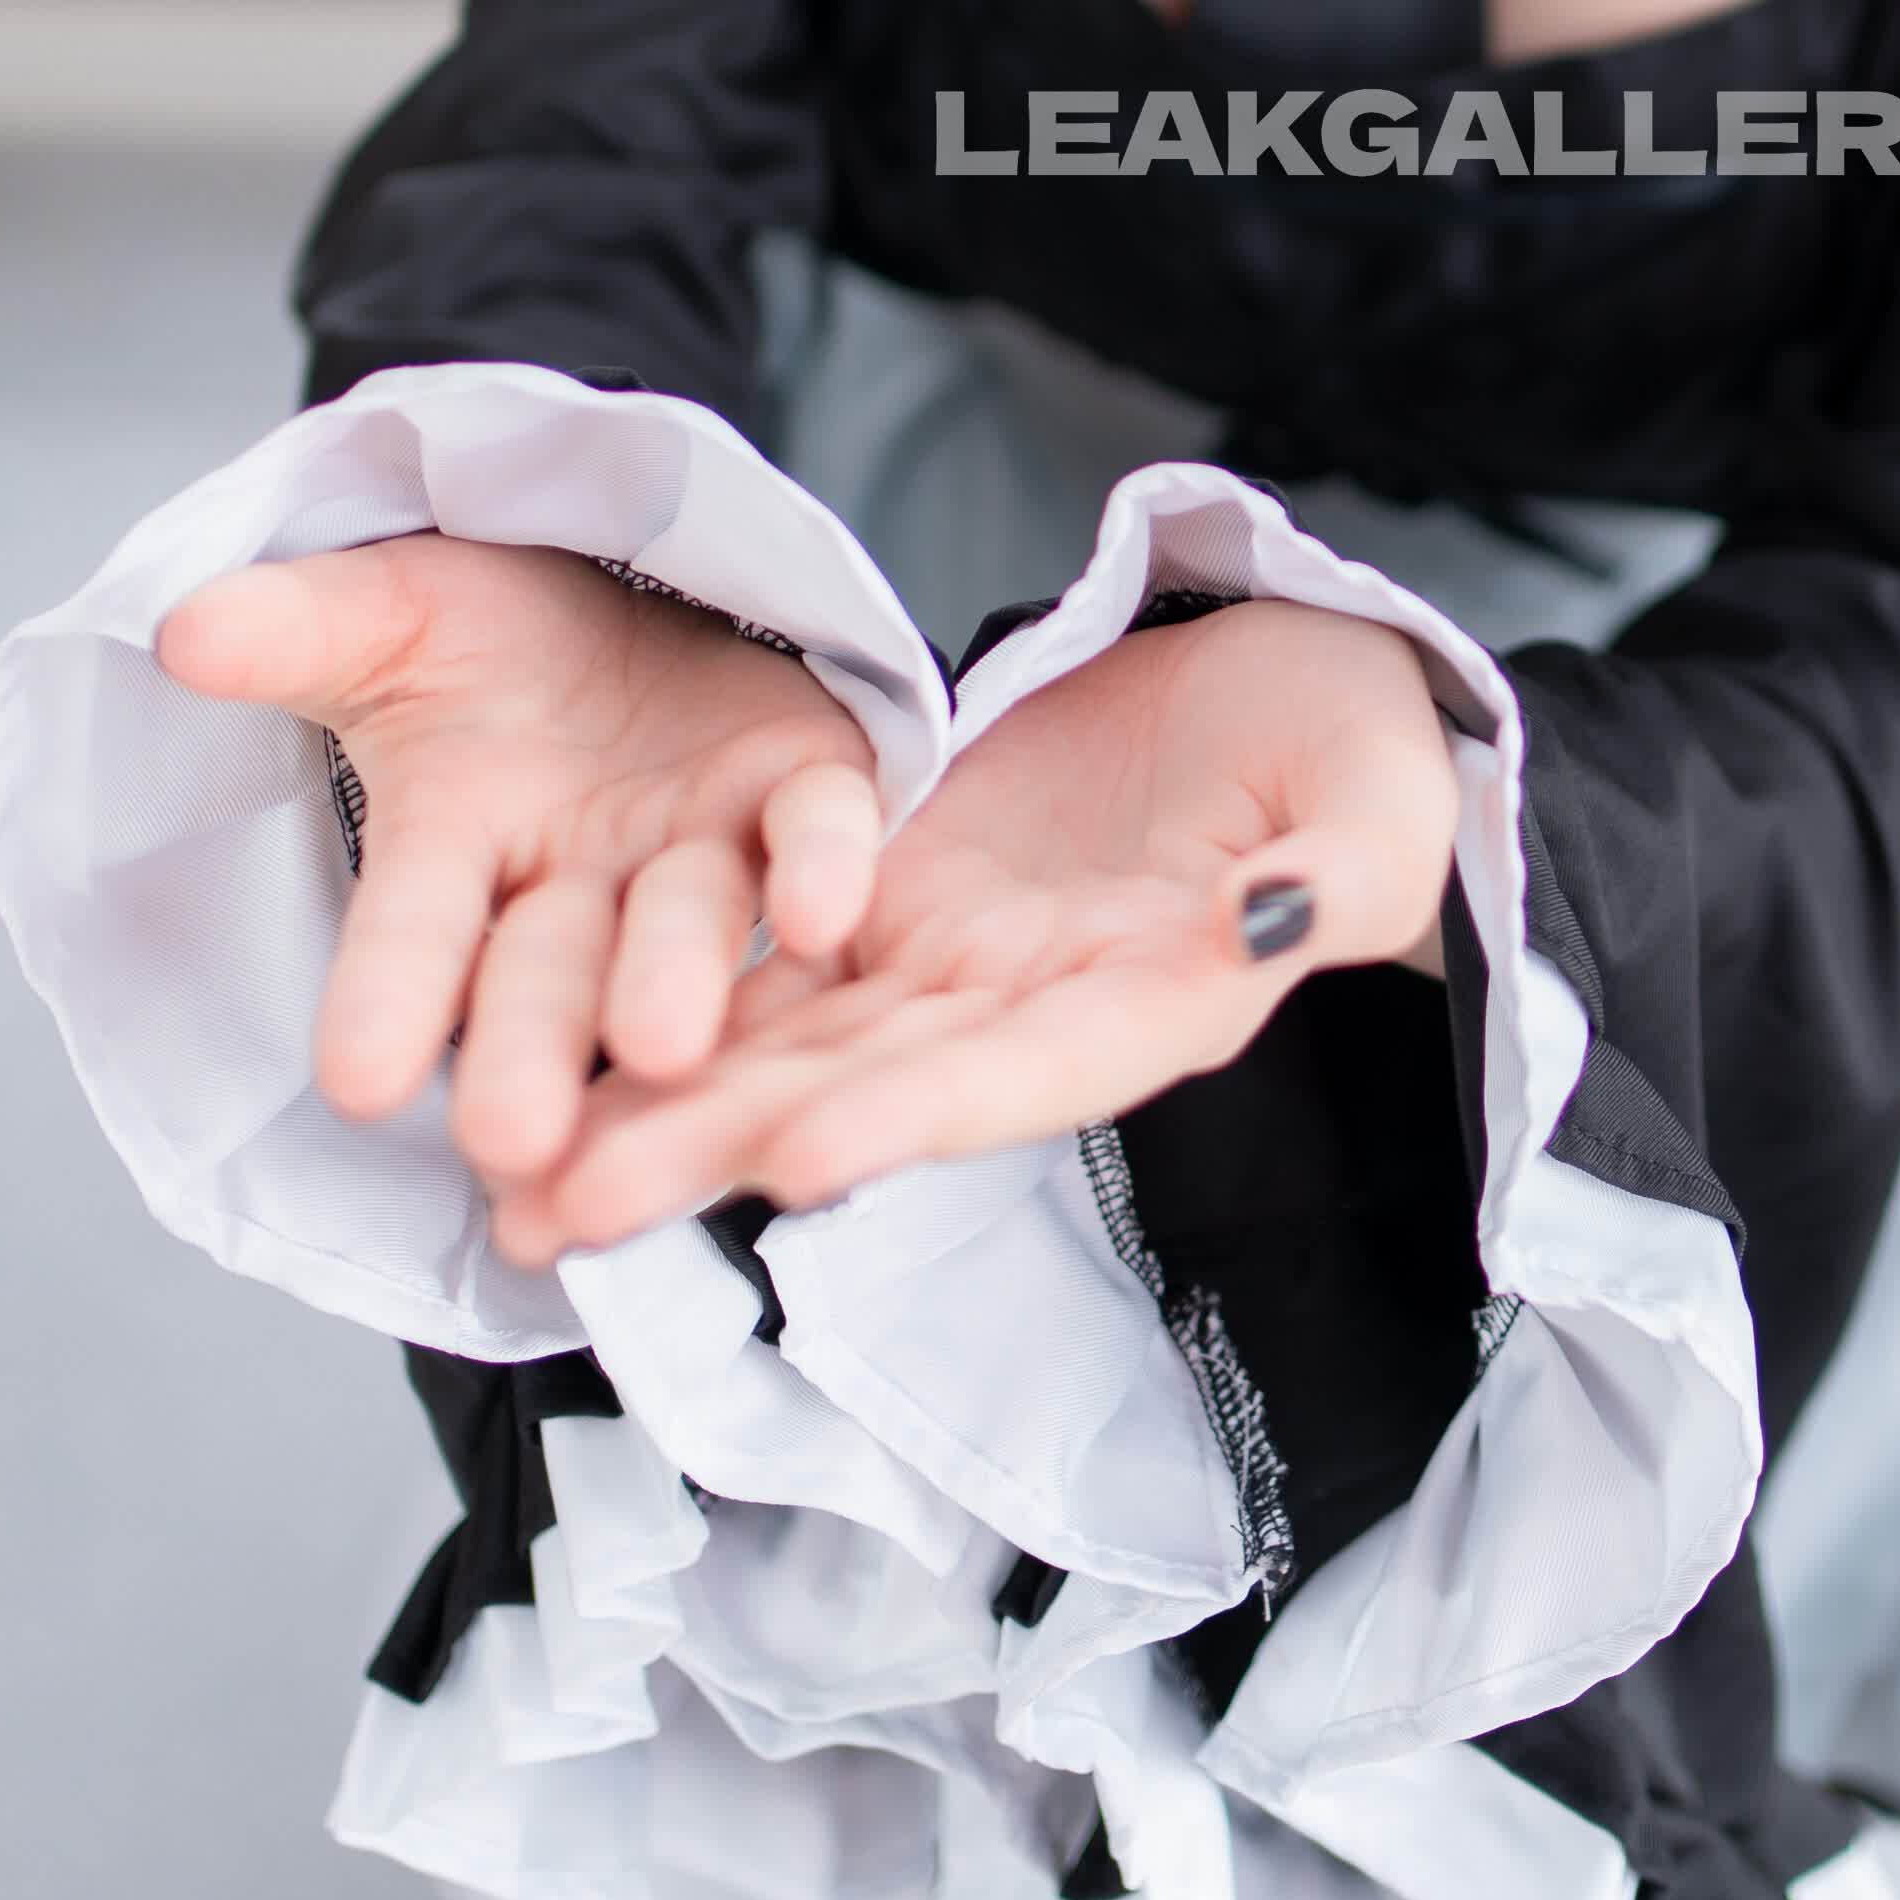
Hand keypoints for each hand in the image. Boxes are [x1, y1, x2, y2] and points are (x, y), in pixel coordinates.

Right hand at [153, 534, 881, 1212]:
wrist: (627, 580)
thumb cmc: (489, 628)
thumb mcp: (386, 613)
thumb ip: (298, 631)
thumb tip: (183, 632)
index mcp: (459, 844)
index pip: (411, 936)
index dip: (384, 1002)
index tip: (353, 1083)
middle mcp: (580, 884)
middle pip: (552, 980)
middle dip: (535, 1058)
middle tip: (517, 1142)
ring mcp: (696, 850)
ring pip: (685, 933)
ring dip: (672, 987)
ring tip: (665, 1045)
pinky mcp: (803, 790)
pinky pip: (816, 833)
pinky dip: (822, 867)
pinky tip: (827, 910)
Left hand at [470, 595, 1462, 1262]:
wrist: (1295, 689)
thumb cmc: (1360, 746)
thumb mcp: (1383, 797)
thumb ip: (1343, 869)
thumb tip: (1276, 924)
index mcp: (1156, 1002)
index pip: (1022, 1070)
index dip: (914, 1117)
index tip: (798, 1161)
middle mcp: (1033, 1014)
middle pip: (860, 1095)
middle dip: (712, 1152)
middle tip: (565, 1211)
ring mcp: (957, 966)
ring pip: (787, 1052)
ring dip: (653, 1117)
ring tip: (515, 1180)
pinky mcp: (901, 901)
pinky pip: (772, 970)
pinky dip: (669, 1021)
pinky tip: (557, 1057)